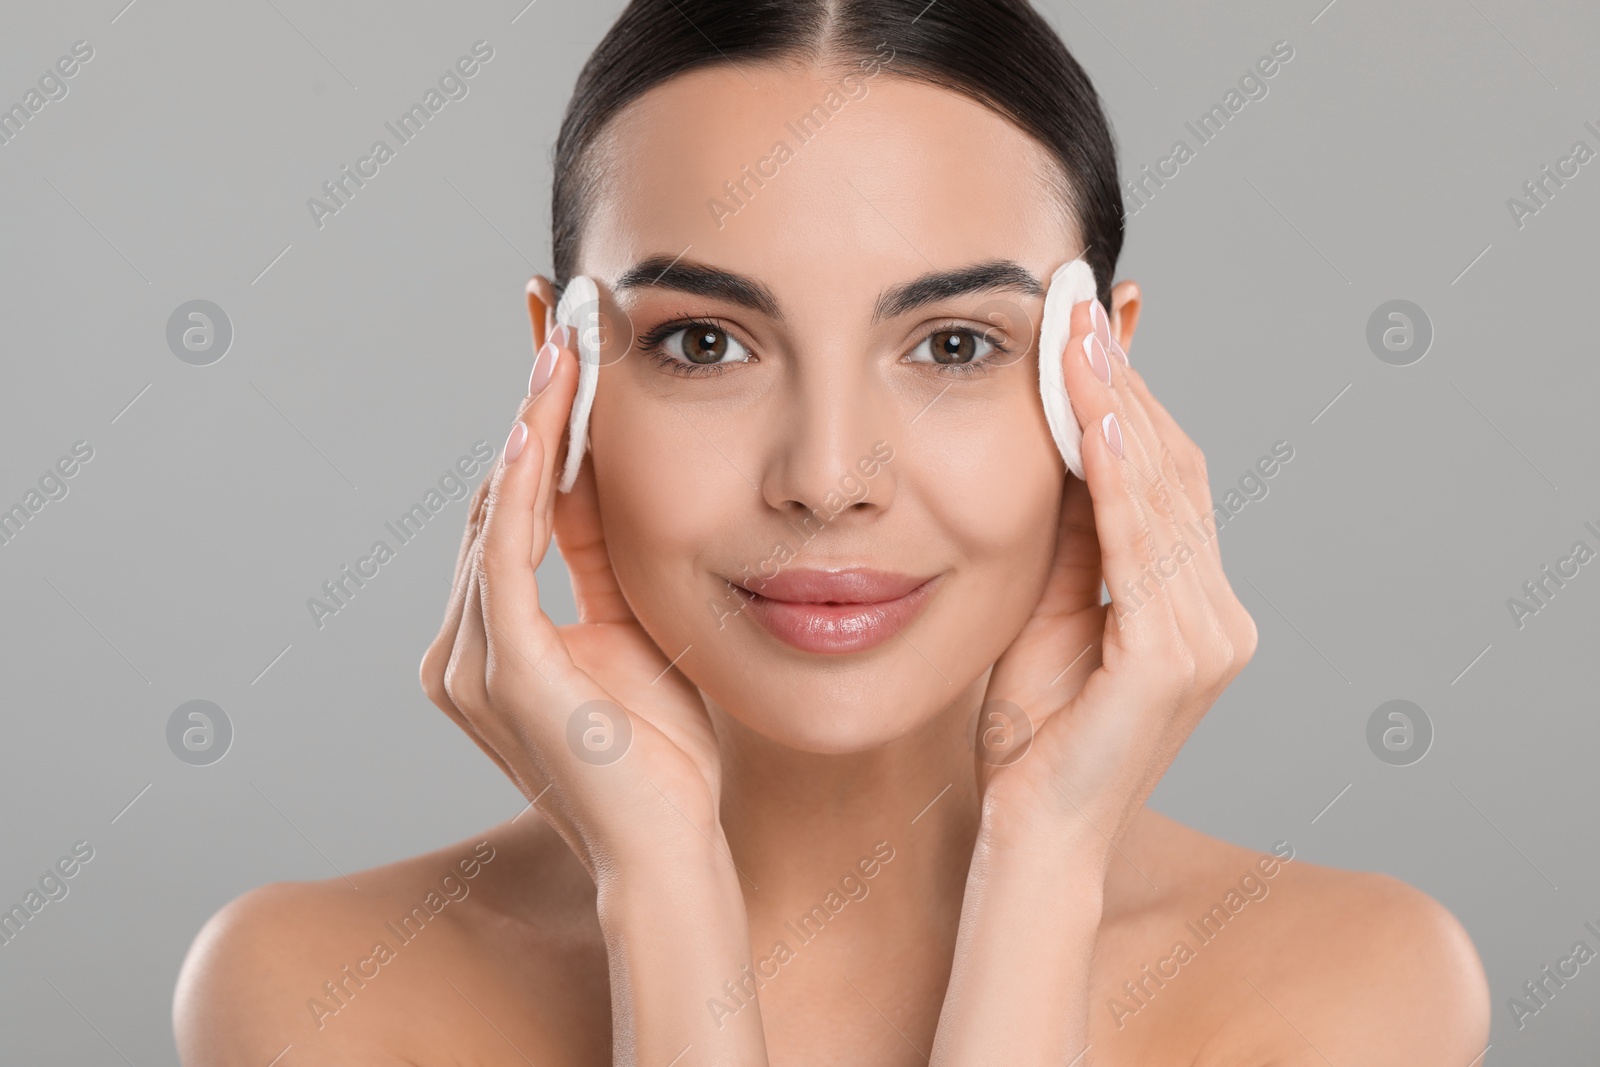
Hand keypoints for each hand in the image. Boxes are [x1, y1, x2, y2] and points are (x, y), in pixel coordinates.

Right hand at [419, 311, 724, 877]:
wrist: (670, 848)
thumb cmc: (661, 754)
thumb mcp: (633, 626)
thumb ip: (602, 555)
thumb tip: (599, 469)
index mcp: (496, 637)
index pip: (512, 508)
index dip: (533, 423)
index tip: (556, 343)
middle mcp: (464, 645)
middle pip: (498, 496)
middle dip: (531, 403)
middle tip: (557, 312)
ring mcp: (471, 661)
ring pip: (497, 512)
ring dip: (533, 424)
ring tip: (566, 345)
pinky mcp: (500, 671)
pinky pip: (507, 553)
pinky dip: (525, 481)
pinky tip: (548, 418)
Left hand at [976, 301, 1257, 854]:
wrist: (1031, 827)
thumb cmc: (1034, 728)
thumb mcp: (1049, 606)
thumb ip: (1070, 532)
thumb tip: (1065, 430)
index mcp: (1192, 603)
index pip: (1164, 476)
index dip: (1128, 395)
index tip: (1089, 321)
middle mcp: (1217, 615)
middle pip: (1173, 471)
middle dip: (1121, 382)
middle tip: (1079, 302)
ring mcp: (1206, 639)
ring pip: (1162, 497)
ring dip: (1116, 409)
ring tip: (1079, 336)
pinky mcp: (1173, 663)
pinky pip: (1144, 552)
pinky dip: (1119, 482)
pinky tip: (1093, 421)